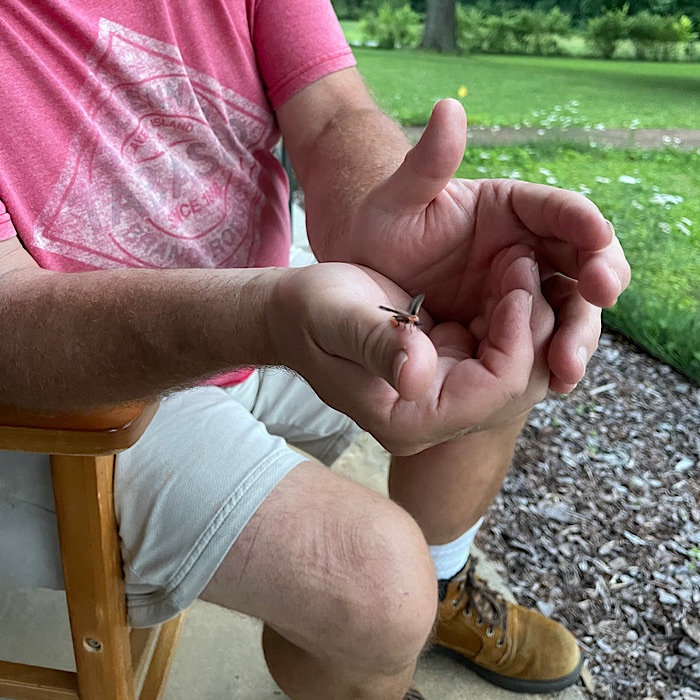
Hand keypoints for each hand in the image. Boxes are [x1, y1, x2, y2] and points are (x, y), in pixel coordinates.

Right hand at [267, 259, 549, 455]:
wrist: (297, 315)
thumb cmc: (309, 313)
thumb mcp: (337, 319)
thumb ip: (375, 345)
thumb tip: (415, 376)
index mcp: (408, 420)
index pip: (493, 393)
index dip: (517, 339)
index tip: (516, 282)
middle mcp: (433, 419)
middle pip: (516, 386)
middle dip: (533, 326)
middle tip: (524, 264)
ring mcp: (443, 399)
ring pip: (517, 370)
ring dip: (526, 319)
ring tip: (517, 265)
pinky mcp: (447, 374)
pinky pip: (500, 353)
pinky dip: (510, 316)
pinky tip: (503, 279)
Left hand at [334, 99, 630, 393]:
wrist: (361, 281)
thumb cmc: (376, 231)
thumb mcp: (395, 201)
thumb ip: (424, 165)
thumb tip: (448, 109)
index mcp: (510, 207)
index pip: (562, 210)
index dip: (584, 226)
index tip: (597, 245)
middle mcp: (527, 245)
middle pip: (582, 260)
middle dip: (596, 281)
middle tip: (600, 299)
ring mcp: (522, 287)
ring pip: (569, 306)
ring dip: (577, 332)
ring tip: (569, 363)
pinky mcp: (511, 323)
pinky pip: (542, 339)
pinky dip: (551, 357)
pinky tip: (554, 381)